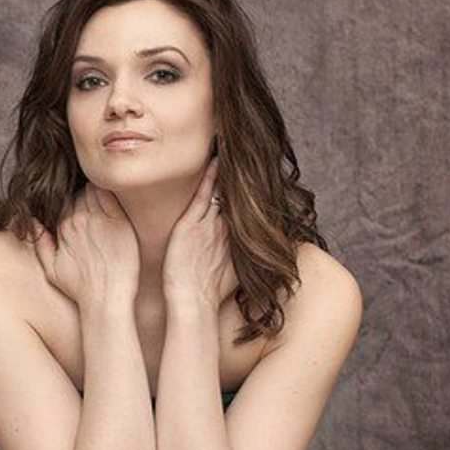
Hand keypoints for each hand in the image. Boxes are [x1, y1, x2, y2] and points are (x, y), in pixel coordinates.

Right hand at [30, 183, 139, 312]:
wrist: (105, 298)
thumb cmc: (80, 288)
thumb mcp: (51, 269)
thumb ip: (40, 243)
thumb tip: (33, 222)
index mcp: (64, 228)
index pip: (65, 203)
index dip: (72, 204)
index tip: (80, 210)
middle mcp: (80, 220)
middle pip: (80, 196)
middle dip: (84, 197)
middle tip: (92, 206)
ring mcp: (100, 220)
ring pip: (94, 193)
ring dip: (96, 193)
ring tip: (101, 203)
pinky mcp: (119, 222)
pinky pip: (111, 197)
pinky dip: (109, 193)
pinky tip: (111, 197)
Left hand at [162, 154, 236, 310]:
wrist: (193, 304)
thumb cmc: (209, 294)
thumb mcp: (236, 273)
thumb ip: (242, 258)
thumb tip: (251, 256)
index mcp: (239, 236)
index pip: (247, 206)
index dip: (250, 190)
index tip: (255, 173)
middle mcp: (229, 227)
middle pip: (240, 194)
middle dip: (244, 175)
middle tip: (249, 150)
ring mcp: (212, 224)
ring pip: (223, 190)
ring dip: (230, 170)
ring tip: (232, 145)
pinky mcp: (193, 224)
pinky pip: (204, 194)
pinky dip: (211, 176)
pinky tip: (216, 159)